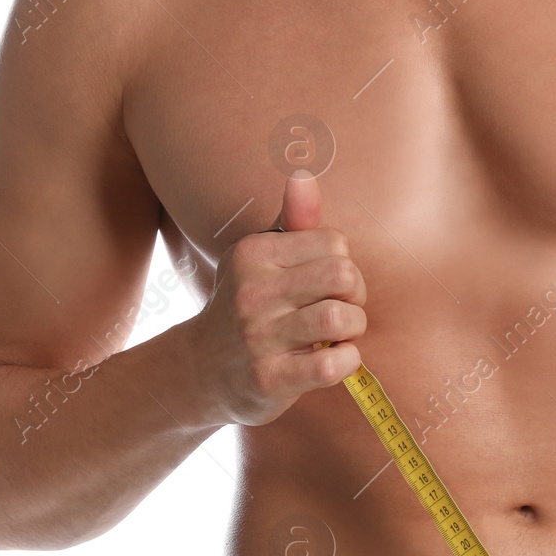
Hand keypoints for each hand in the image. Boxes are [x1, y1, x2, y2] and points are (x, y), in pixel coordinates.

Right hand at [184, 174, 365, 426]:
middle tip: (341, 309)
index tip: (327, 285)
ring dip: (353, 330)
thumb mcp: (260, 260)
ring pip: (341, 318)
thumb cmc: (247, 308)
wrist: (199, 371)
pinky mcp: (269, 379)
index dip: (344, 264)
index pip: (335, 243)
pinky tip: (333, 360)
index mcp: (253, 255)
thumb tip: (304, 176)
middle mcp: (251, 292)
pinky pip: (332, 365)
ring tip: (337, 336)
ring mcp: (258, 338)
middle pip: (343, 275)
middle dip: (356, 294)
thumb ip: (291, 220)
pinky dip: (347, 362)